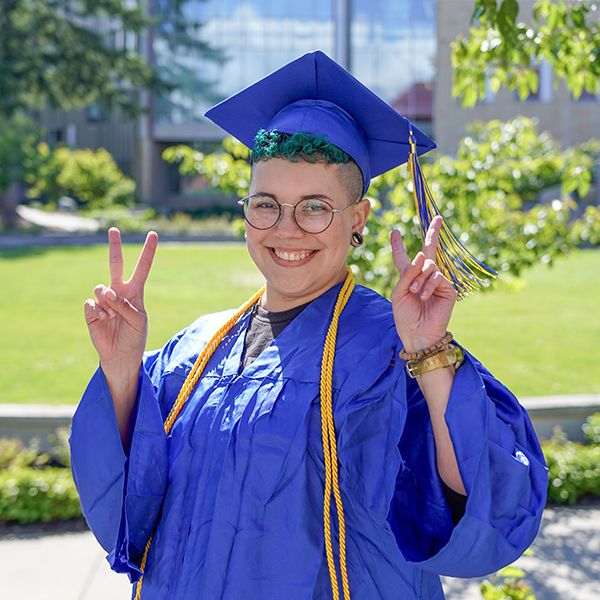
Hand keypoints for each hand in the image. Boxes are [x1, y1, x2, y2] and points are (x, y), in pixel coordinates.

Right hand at [84, 228, 157, 380]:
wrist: (120, 356)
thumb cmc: (134, 337)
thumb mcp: (138, 321)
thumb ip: (126, 306)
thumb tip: (108, 292)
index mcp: (135, 292)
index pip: (142, 267)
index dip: (148, 251)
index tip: (153, 234)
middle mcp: (119, 291)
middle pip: (115, 265)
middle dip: (115, 247)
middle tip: (114, 229)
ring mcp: (104, 300)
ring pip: (101, 288)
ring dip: (107, 302)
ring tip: (111, 316)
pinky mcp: (91, 310)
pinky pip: (91, 303)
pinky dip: (98, 312)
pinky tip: (103, 321)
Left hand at [390, 216, 456, 352]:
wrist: (418, 334)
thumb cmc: (405, 316)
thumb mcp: (398, 293)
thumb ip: (407, 273)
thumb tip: (420, 255)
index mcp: (408, 278)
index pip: (403, 258)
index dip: (398, 246)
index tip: (394, 232)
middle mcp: (423, 277)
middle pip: (428, 251)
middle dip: (433, 234)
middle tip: (437, 218)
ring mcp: (436, 281)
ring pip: (428, 265)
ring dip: (419, 278)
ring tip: (415, 293)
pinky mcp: (447, 288)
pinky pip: (438, 276)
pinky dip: (429, 285)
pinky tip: (424, 296)